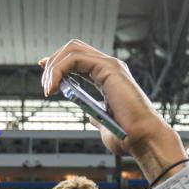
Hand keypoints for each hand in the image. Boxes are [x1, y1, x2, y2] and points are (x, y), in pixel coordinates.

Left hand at [39, 39, 181, 167]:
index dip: (58, 62)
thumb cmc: (127, 137)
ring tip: (48, 89)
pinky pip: (75, 59)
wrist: (143, 140)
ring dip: (53, 67)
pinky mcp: (109, 68)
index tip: (44, 74)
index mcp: (107, 77)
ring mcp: (110, 65)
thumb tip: (89, 115)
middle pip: (73, 48)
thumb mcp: (104, 125)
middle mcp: (109, 66)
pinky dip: (59, 70)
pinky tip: (53, 88)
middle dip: (53, 62)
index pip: (78, 58)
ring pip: (72, 49)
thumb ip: (96, 115)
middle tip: (46, 87)